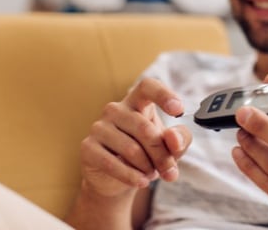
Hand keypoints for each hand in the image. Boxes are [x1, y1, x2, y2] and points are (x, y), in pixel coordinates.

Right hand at [79, 77, 191, 198]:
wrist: (117, 179)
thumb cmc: (148, 154)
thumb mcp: (171, 146)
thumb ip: (179, 139)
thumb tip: (173, 139)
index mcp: (137, 101)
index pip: (147, 87)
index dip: (163, 95)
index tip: (178, 110)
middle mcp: (115, 109)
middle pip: (145, 129)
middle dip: (162, 155)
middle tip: (169, 170)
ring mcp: (99, 126)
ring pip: (132, 149)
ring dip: (148, 168)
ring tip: (151, 173)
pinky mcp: (88, 147)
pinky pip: (113, 164)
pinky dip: (131, 177)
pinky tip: (140, 181)